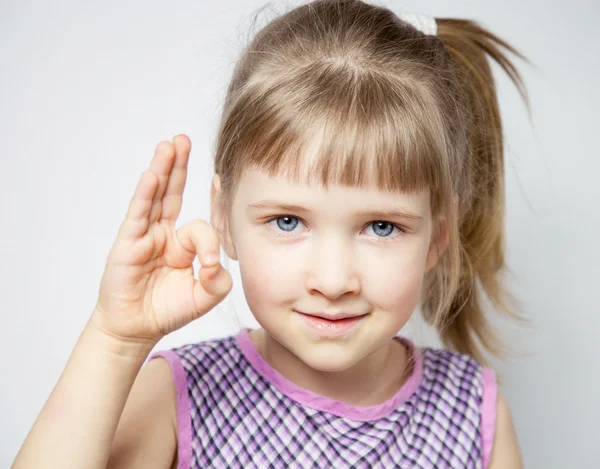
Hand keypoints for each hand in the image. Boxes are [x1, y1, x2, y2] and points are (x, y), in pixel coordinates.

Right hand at [92, 135, 231, 344]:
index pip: (201, 227)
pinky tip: (153, 175)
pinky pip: (139, 215)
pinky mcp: (128, 243)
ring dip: (163, 170)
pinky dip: (146, 194)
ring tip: (169, 145)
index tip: (210, 266)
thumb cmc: (169, 309)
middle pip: (173, 192)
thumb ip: (219, 279)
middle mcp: (164, 233)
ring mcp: (145, 235)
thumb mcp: (205, 296)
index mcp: (183, 243)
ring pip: (155, 196)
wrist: (137, 328)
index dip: (209, 243)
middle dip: (179, 166)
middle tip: (184, 140)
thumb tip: (214, 261)